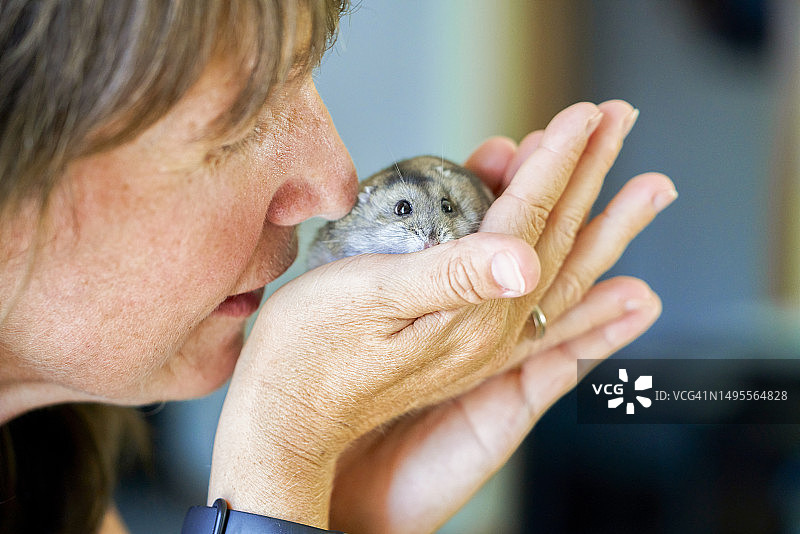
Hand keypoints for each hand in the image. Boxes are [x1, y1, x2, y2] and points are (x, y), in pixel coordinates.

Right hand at [327, 101, 675, 532]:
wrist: (288, 418)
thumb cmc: (311, 355)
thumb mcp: (372, 304)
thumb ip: (454, 278)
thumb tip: (524, 256)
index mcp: (475, 313)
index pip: (529, 220)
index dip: (555, 163)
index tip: (580, 116)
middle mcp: (491, 329)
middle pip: (556, 238)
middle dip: (590, 175)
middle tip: (620, 120)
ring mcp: (481, 339)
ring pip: (553, 266)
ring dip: (590, 216)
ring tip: (629, 182)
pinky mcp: (462, 342)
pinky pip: (533, 300)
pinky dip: (560, 266)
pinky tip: (578, 255)